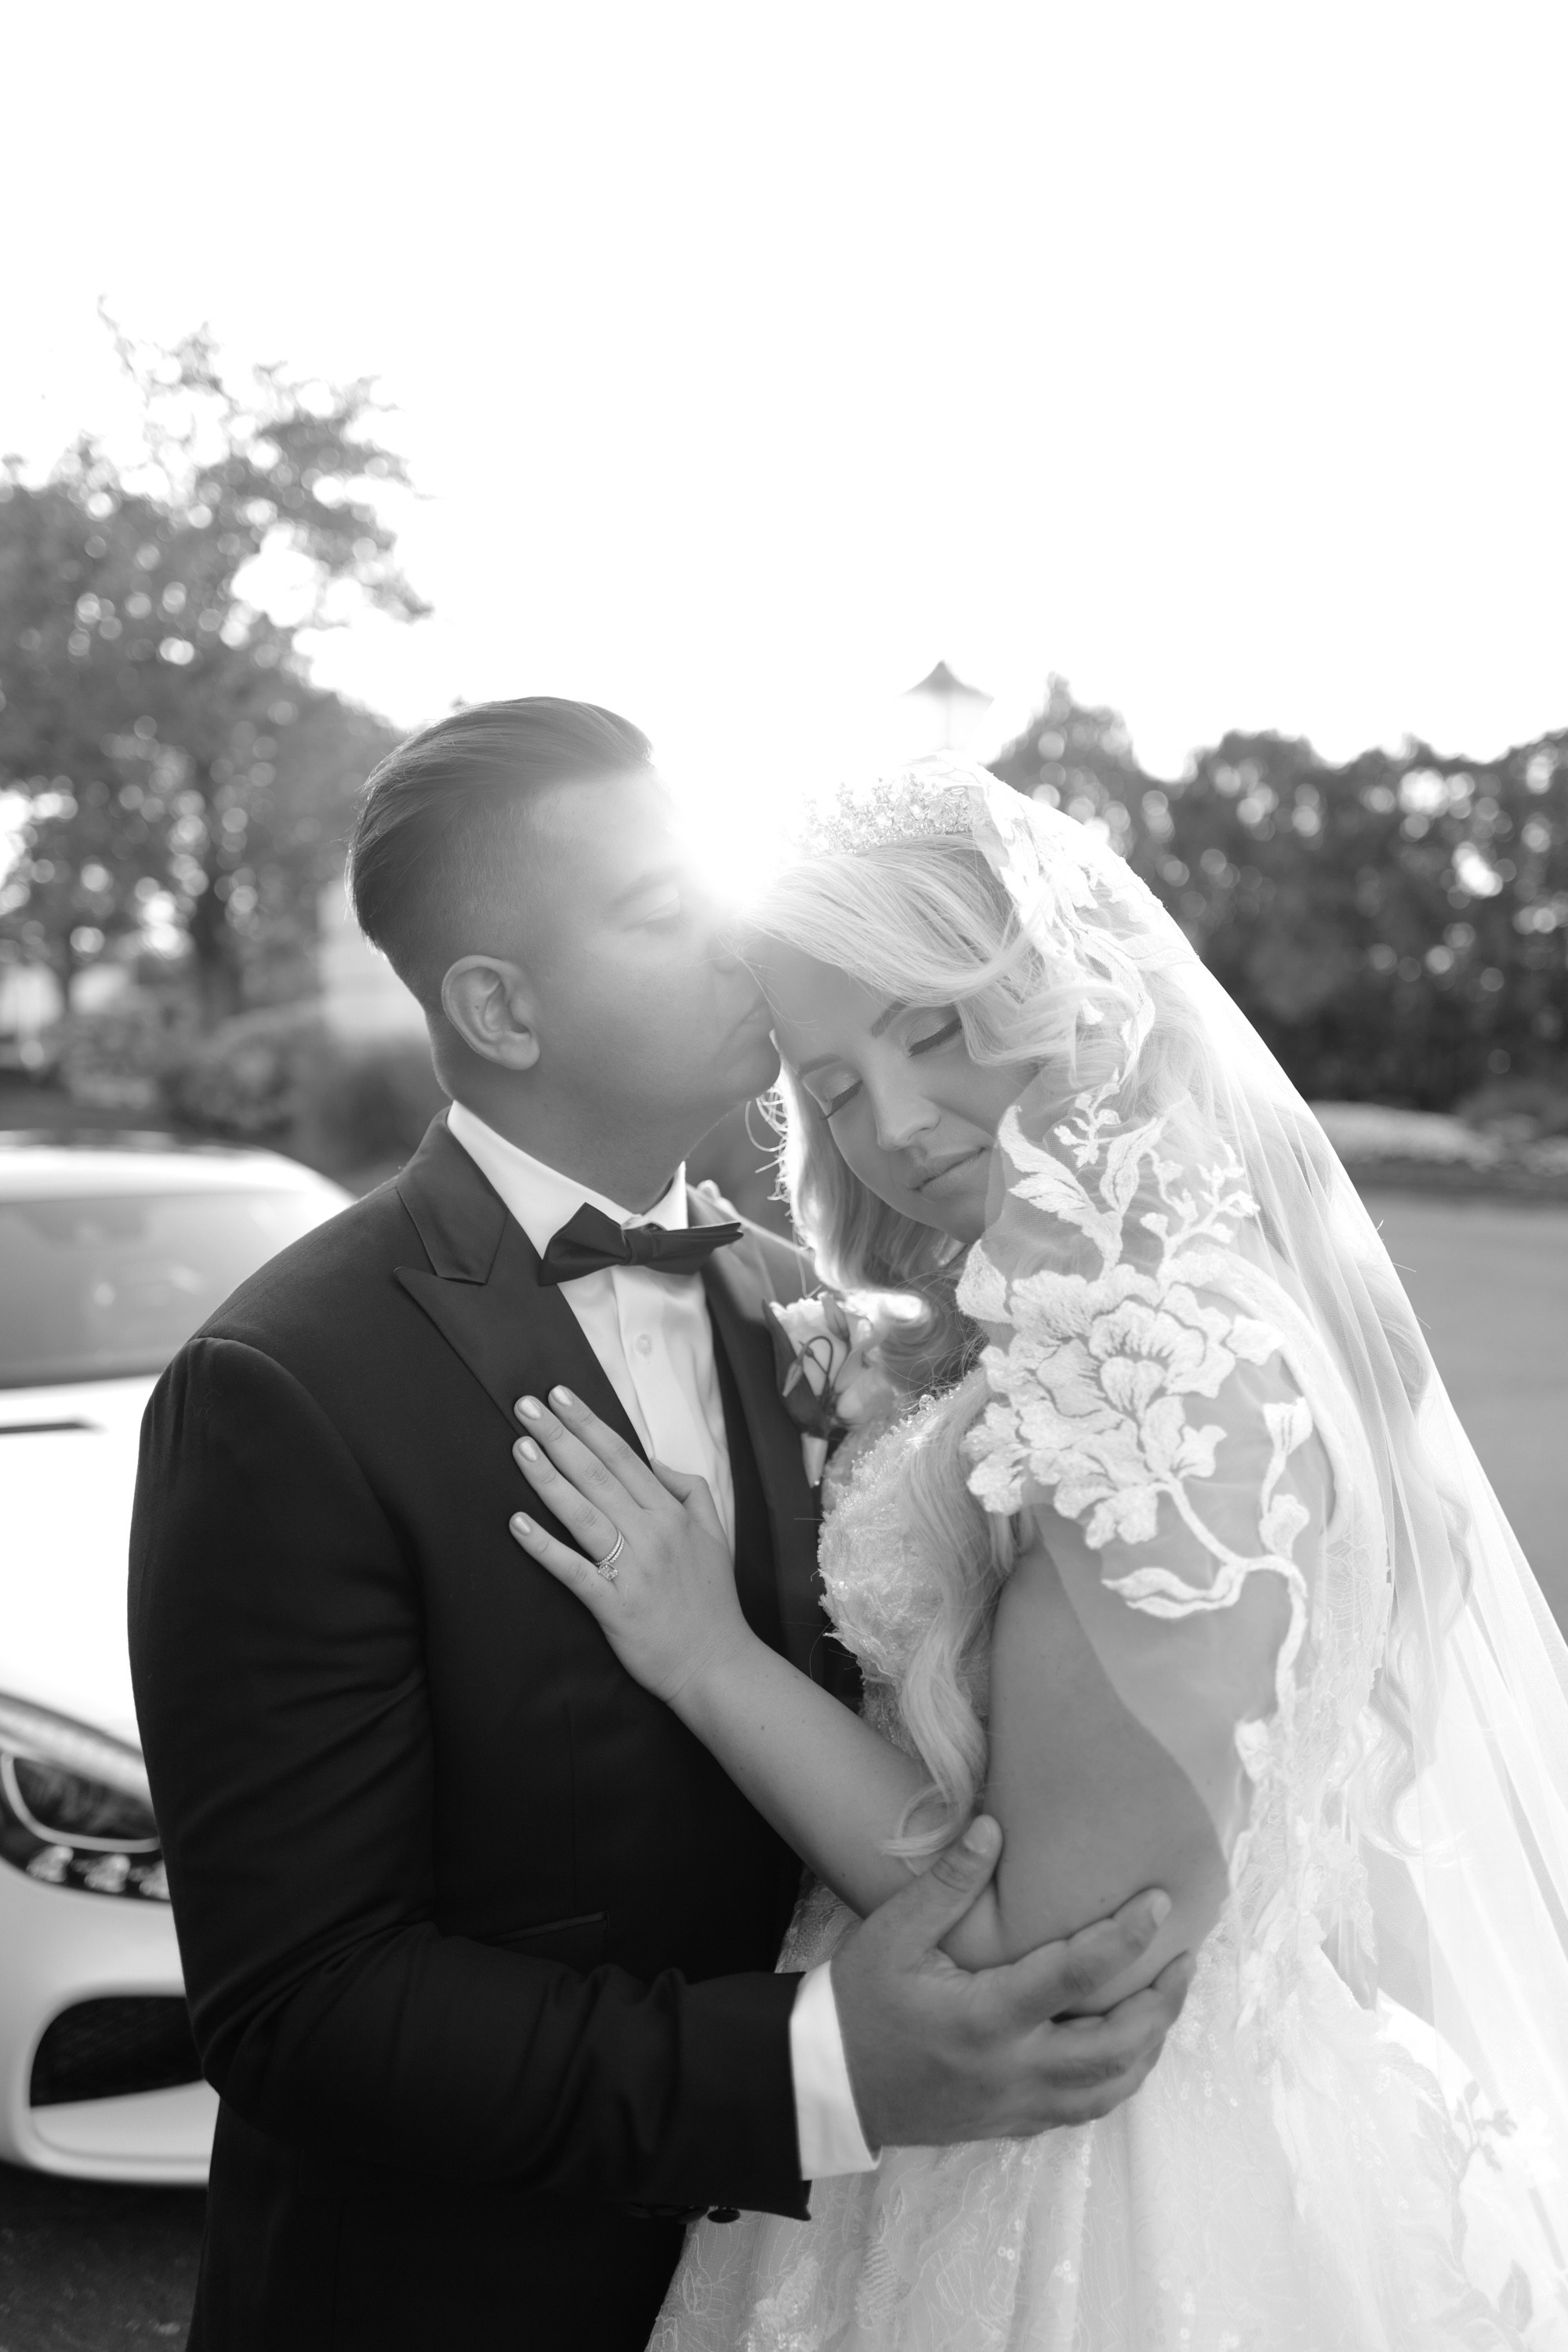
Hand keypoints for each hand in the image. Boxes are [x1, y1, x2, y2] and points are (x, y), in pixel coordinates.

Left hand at [507, 1387, 752, 1706]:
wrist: (717, 1664)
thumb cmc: (711, 1601)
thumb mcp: (716, 1534)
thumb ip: (691, 1490)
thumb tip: (655, 1460)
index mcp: (672, 1514)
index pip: (623, 1457)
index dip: (589, 1424)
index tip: (561, 1396)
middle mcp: (652, 1534)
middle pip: (598, 1475)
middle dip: (560, 1436)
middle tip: (526, 1406)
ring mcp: (632, 1569)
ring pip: (583, 1513)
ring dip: (548, 1479)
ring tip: (520, 1448)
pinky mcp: (614, 1606)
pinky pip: (574, 1570)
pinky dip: (545, 1547)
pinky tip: (518, 1524)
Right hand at [832, 1816, 1192, 2147]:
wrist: (828, 2085)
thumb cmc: (860, 2004)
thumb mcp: (893, 1934)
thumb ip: (948, 1884)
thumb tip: (994, 1828)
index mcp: (985, 2019)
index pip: (1074, 1978)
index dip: (1124, 1938)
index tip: (1158, 1902)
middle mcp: (1013, 2070)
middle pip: (1115, 2048)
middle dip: (1161, 2004)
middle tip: (1184, 1957)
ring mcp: (1017, 2106)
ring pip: (1109, 2088)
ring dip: (1149, 2045)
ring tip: (1167, 1998)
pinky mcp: (1013, 2123)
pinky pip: (1085, 2109)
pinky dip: (1119, 2077)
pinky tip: (1127, 2046)